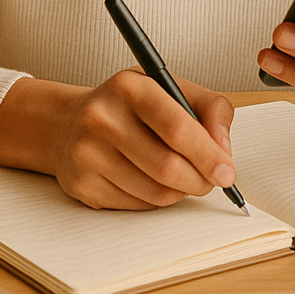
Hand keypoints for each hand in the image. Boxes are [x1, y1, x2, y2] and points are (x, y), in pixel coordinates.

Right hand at [0, 71, 236, 209]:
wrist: (68, 122)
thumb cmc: (128, 105)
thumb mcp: (170, 87)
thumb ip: (209, 108)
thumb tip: (223, 149)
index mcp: (129, 87)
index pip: (176, 127)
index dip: (207, 154)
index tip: (226, 171)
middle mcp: (102, 118)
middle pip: (167, 166)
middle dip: (199, 179)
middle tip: (211, 179)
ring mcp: (88, 154)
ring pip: (155, 192)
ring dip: (181, 192)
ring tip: (184, 177)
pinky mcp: (82, 185)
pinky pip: (137, 206)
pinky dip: (157, 199)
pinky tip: (155, 181)